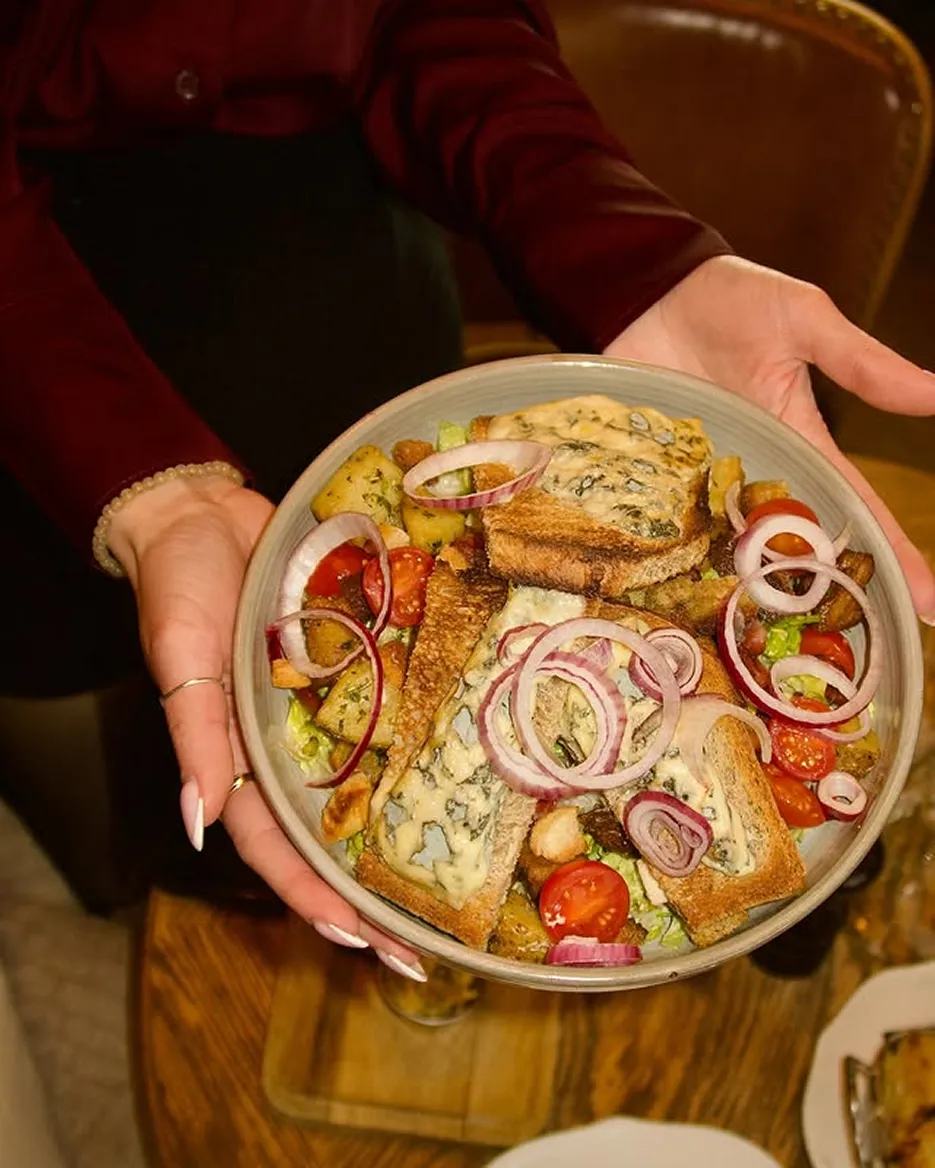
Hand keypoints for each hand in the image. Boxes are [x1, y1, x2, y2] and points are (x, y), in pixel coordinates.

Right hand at [109, 475, 423, 975]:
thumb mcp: (180, 658)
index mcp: (241, 754)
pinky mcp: (357, 665)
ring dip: (405, 831)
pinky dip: (421, 741)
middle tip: (427, 946)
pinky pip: (391, 712)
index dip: (314, 897)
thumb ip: (194, 738)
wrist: (208, 512)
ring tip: (459, 881)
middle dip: (372, 892)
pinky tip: (467, 767)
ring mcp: (327, 709)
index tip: (361, 942)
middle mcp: (290, 744)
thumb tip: (197, 826)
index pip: (278, 847)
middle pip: (333, 833)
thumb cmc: (180, 585)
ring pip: (369, 783)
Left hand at [605, 255, 934, 624]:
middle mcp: (754, 469)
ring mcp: (701, 477)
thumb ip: (859, 363)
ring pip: (729, 548)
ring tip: (763, 656)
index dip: (892, 554)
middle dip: (821, 597)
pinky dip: (668, 561)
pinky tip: (676, 607)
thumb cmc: (733, 299)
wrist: (649, 288)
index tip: (926, 606)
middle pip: (794, 545)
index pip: (855, 504)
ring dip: (744, 593)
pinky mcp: (651, 475)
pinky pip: (662, 526)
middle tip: (840, 656)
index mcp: (799, 436)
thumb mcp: (805, 320)